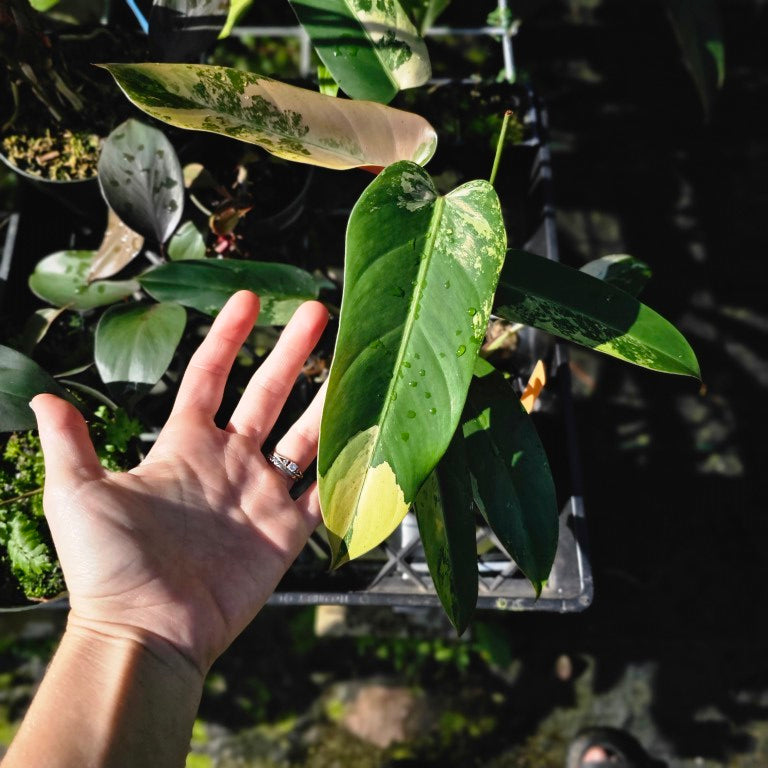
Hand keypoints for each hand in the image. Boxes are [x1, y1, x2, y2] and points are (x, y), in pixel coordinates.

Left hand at [30, 291, 327, 674]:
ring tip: (358, 366)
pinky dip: (348, 470)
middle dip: (292, 352)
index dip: (227, 337)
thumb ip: (71, 444)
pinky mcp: (285, 532)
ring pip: (305, 437)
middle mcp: (229, 463)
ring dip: (329, 402)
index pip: (210, 377)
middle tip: (319, 312)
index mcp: (184, 446)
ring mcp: (261, 496)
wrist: (147, 632)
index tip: (249, 298)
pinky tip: (370, 440)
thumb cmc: (109, 566)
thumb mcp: (77, 494)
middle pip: (268, 395)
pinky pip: (325, 493)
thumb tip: (42, 397)